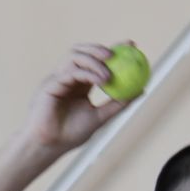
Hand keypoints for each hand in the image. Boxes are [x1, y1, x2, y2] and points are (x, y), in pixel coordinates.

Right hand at [20, 43, 135, 154]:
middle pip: (82, 51)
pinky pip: (71, 72)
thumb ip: (117, 103)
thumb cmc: (70, 134)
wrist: (49, 146)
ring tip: (109, 74)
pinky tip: (102, 80)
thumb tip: (140, 90)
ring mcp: (57, 78)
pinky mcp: (50, 84)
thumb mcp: (100, 117)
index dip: (113, 48)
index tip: (131, 44)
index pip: (96, 60)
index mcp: (79, 82)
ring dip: (94, 60)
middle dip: (100, 48)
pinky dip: (88, 73)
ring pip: (74, 56)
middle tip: (116, 53)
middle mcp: (67, 77)